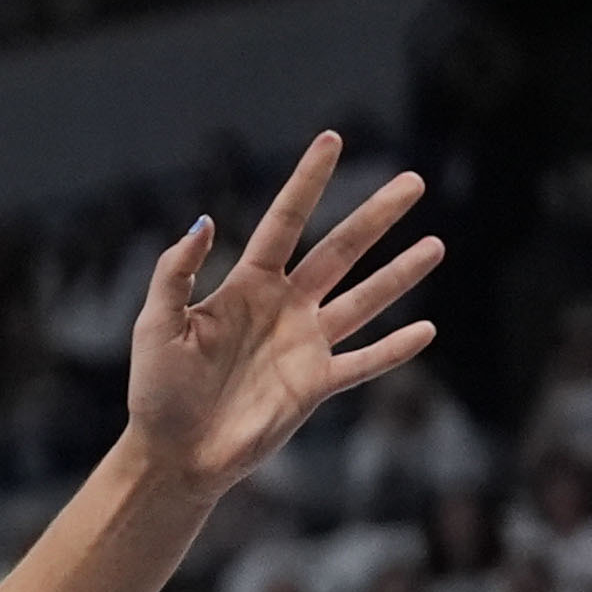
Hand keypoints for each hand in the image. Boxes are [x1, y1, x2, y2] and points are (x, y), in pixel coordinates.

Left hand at [122, 133, 441, 502]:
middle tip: (414, 182)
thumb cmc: (157, 389)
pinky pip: (363, 363)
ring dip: (400, 274)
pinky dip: (395, 349)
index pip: (285, 221)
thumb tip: (206, 221)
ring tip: (436, 245)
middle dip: (376, 216)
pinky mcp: (316, 386)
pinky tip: (428, 330)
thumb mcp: (155, 323)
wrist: (173, 453)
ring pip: (364, 300)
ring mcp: (304, 345)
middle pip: (340, 251)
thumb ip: (176, 272)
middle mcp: (283, 307)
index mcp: (245, 285)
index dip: (308, 181)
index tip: (332, 139)